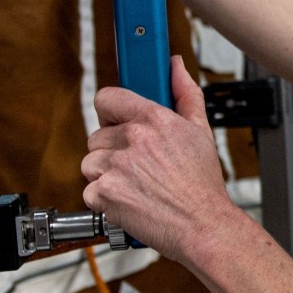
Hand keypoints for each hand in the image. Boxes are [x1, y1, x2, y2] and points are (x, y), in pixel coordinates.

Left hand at [82, 58, 244, 270]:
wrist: (203, 226)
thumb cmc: (202, 185)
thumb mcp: (201, 131)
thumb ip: (185, 93)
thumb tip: (175, 66)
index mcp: (154, 120)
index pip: (107, 97)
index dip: (109, 110)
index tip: (115, 119)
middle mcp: (133, 139)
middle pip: (97, 136)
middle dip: (111, 150)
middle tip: (136, 165)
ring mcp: (116, 167)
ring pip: (90, 163)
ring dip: (105, 175)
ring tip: (134, 185)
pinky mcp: (105, 194)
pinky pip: (89, 191)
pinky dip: (104, 200)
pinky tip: (128, 201)